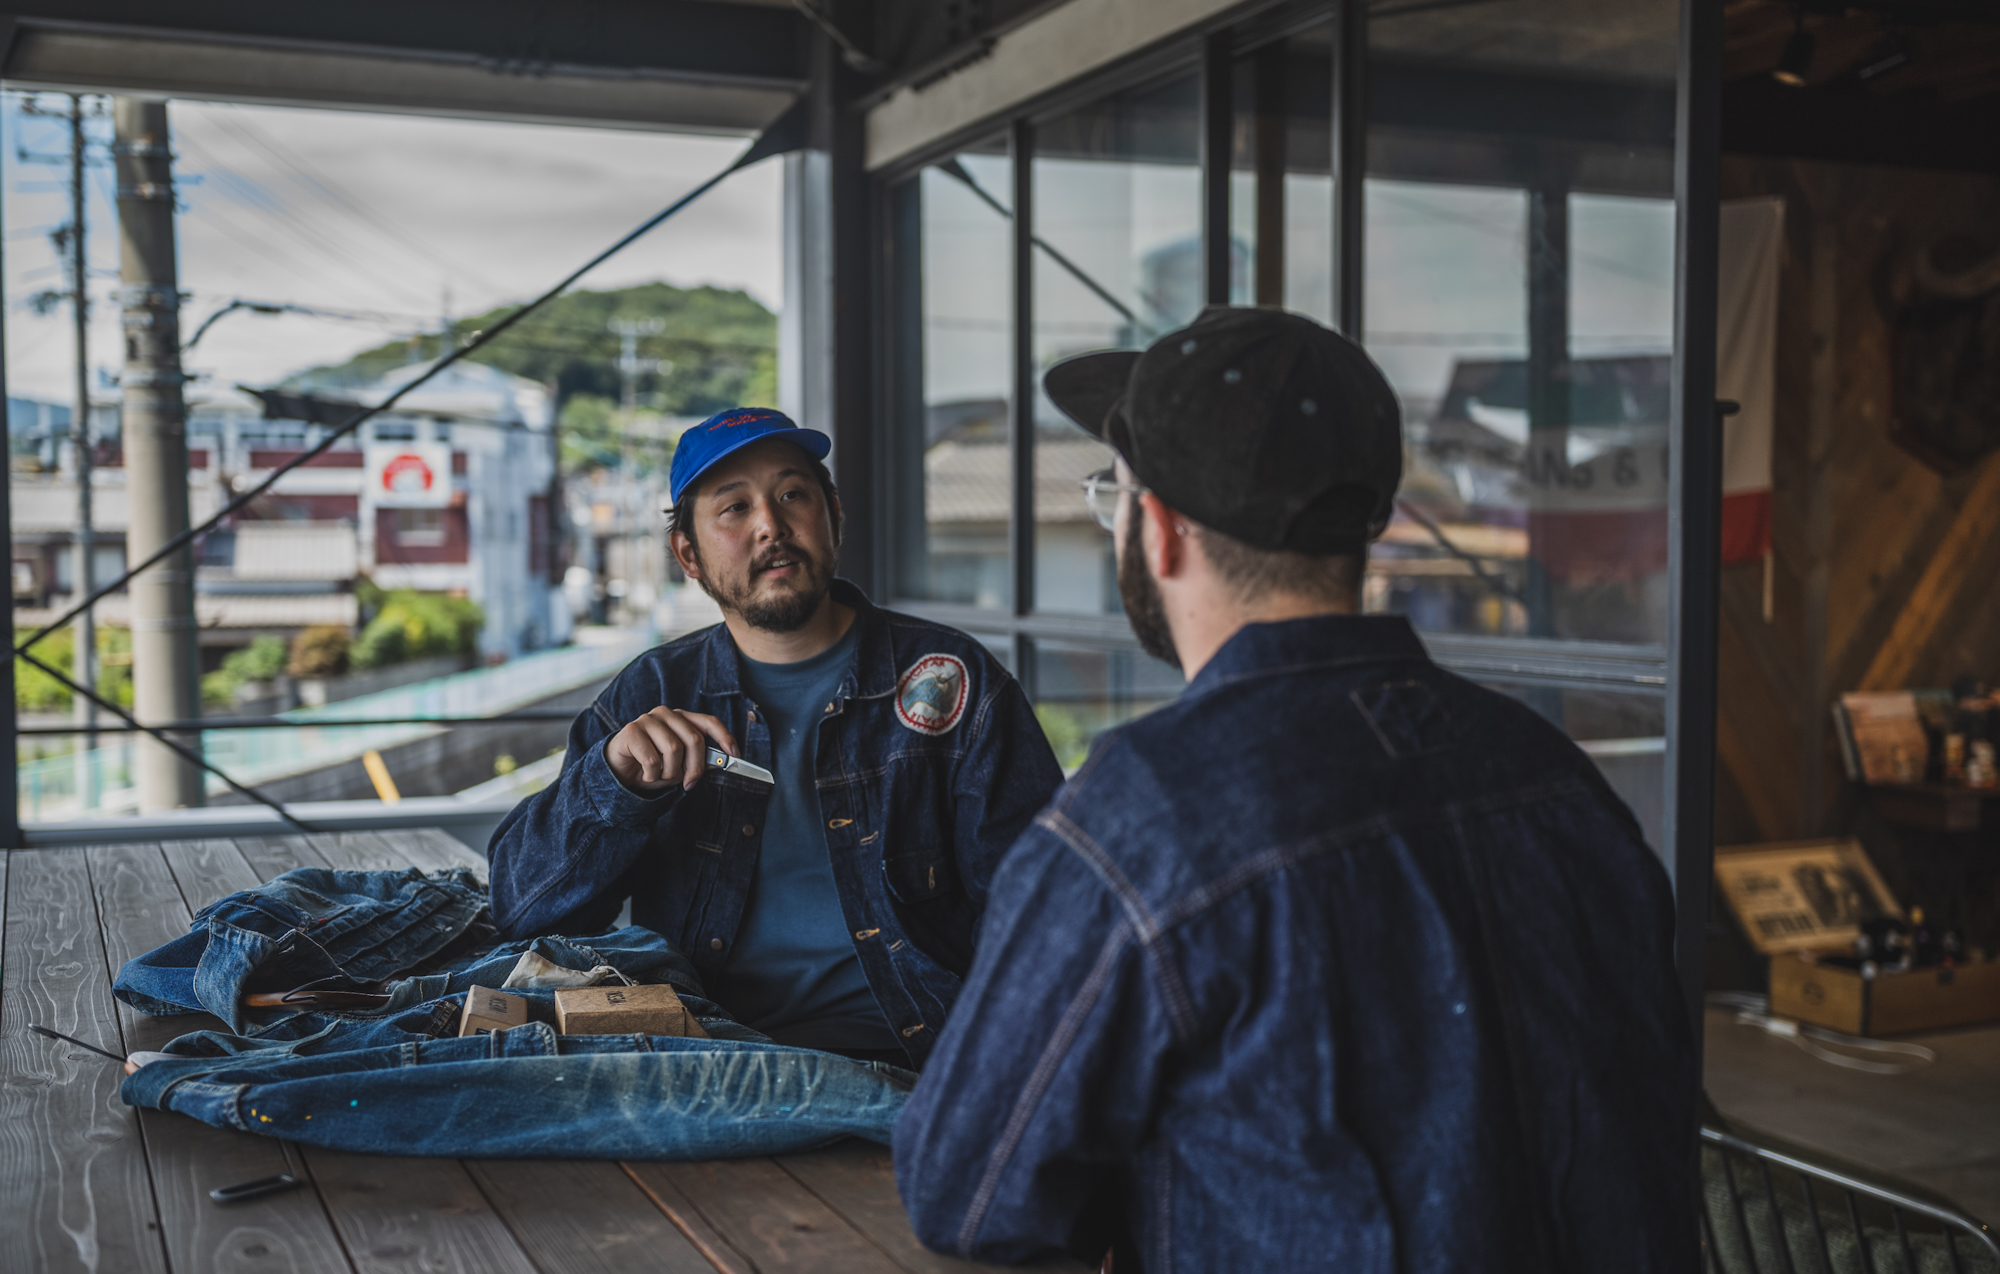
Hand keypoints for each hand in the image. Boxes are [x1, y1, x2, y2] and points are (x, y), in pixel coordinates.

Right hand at [605, 707, 738, 793]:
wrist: (619, 772)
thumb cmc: (652, 766)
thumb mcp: (680, 766)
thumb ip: (700, 760)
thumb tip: (721, 761)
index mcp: (681, 719)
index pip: (709, 722)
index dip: (725, 738)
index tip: (735, 755)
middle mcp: (666, 714)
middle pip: (694, 739)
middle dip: (695, 767)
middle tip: (688, 783)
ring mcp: (647, 720)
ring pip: (673, 750)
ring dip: (670, 773)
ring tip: (660, 776)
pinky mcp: (631, 731)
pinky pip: (652, 759)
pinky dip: (652, 775)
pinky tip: (646, 775)